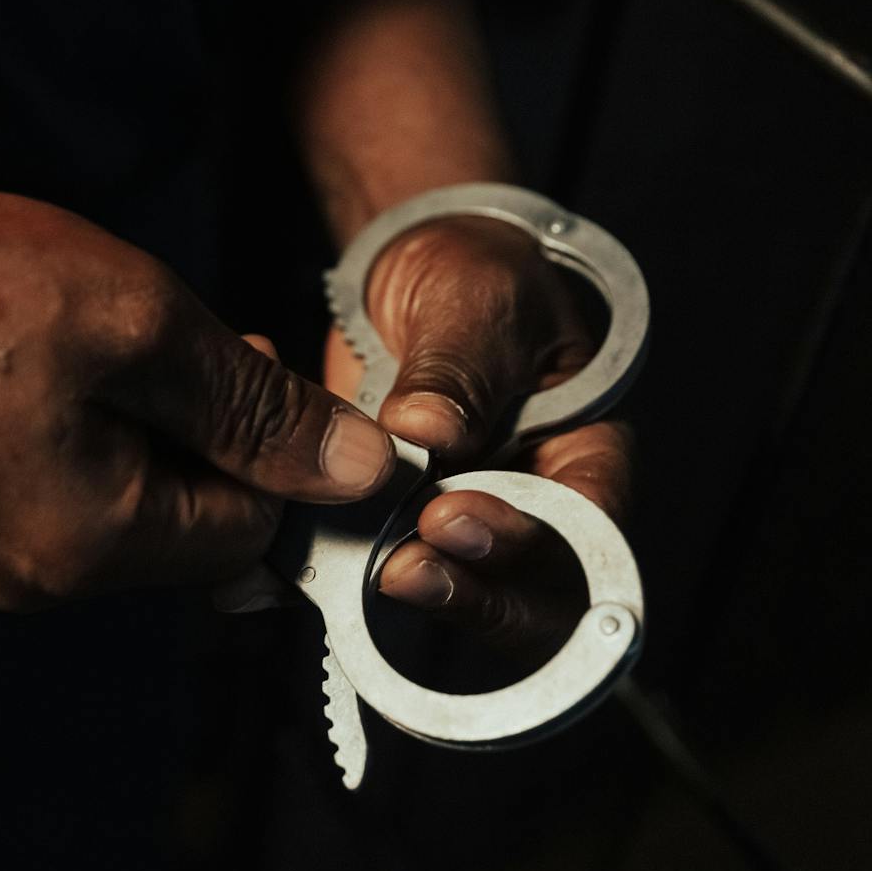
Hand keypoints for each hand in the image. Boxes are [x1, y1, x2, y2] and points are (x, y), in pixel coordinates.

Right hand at [0, 179, 395, 609]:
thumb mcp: (144, 327)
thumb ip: (260, 410)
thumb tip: (366, 472)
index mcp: (92, 546)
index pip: (253, 533)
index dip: (278, 448)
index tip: (251, 358)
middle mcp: (41, 578)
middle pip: (194, 528)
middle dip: (215, 435)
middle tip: (185, 337)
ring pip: (137, 508)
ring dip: (158, 429)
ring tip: (111, 339)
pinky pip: (76, 496)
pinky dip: (100, 435)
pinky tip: (65, 364)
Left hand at [323, 214, 633, 649]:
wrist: (411, 273)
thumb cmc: (474, 279)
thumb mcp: (478, 301)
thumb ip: (460, 367)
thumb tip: (429, 430)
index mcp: (581, 453)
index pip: (585, 529)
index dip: (527, 544)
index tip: (451, 518)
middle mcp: (530, 507)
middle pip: (529, 596)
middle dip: (470, 594)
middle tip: (403, 566)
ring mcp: (460, 526)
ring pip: (453, 597)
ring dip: (401, 596)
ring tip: (351, 572)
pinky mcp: (389, 527)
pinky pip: (370, 574)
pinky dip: (329, 579)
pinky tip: (286, 571)